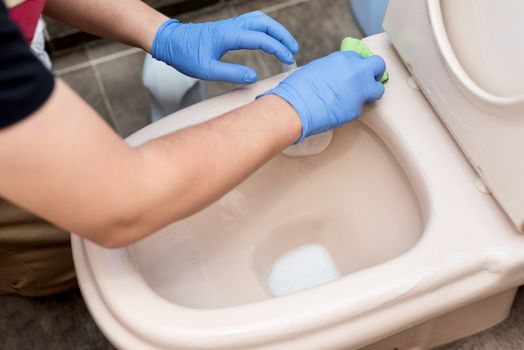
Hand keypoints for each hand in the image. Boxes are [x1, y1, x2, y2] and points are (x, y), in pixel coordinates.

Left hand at [151, 11, 298, 84]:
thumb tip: (253, 77)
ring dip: (276, 30)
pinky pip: (253, 22)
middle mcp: (232, 26)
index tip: (288, 60)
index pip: (261, 39)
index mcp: (228, 36)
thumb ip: (231, 74)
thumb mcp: (206, 70)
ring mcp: (231, 24)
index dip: (278, 49)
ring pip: (260, 20)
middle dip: (282, 36)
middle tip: (294, 51)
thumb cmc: (185, 55)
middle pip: (265, 24)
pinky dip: (266, 29)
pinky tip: (269, 40)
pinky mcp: (229, 27)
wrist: (171, 42)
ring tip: (286, 44)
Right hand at [261, 51, 385, 141]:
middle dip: (374, 72)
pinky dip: (353, 108)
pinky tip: (341, 108)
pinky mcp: (356, 110)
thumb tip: (339, 74)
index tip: (355, 70)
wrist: (295, 108)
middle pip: (378, 66)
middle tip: (368, 79)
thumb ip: (334, 68)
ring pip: (377, 90)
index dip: (358, 65)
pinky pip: (361, 107)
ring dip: (370, 92)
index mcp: (343, 59)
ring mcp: (358, 92)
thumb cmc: (298, 89)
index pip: (361, 57)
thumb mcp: (317, 68)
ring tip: (358, 96)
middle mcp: (355, 72)